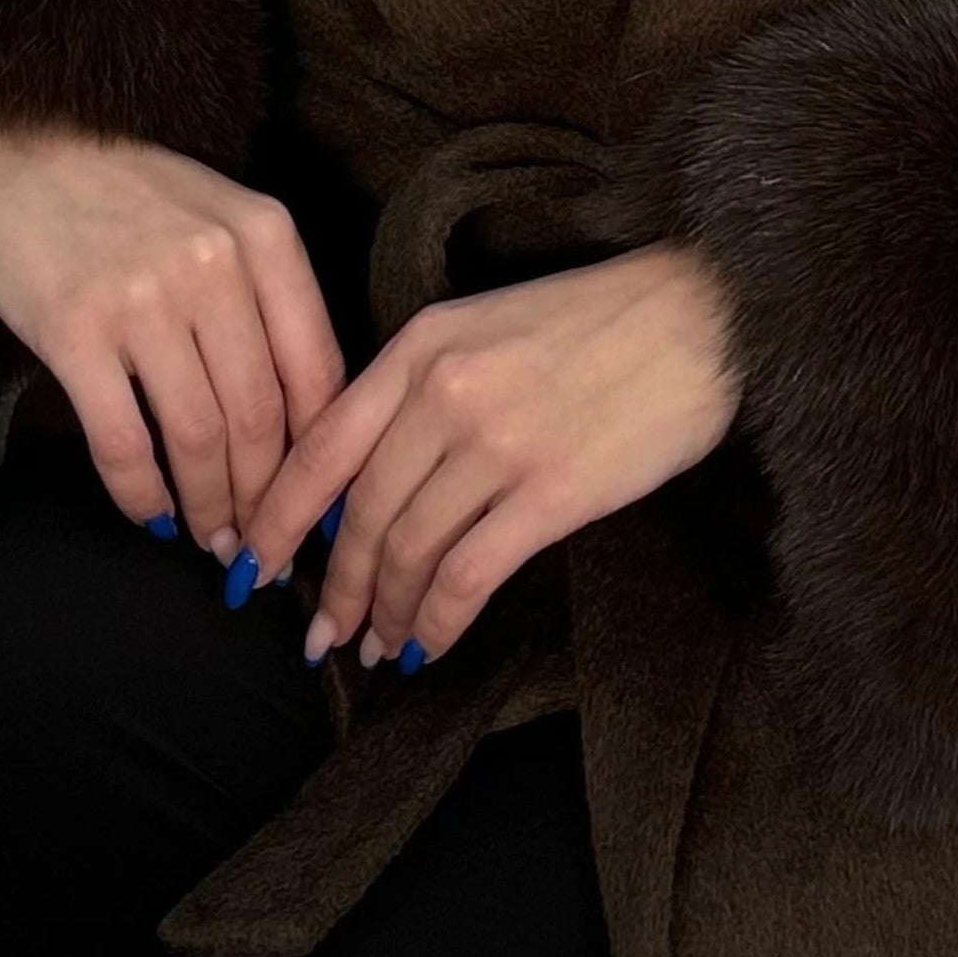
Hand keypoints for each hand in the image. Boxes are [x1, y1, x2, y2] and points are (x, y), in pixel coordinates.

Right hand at [0, 93, 346, 552]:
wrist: (12, 144)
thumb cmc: (126, 193)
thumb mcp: (220, 218)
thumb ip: (268, 302)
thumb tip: (306, 423)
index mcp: (266, 237)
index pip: (319, 373)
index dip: (323, 458)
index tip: (318, 507)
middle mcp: (214, 265)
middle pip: (262, 417)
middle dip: (266, 500)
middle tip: (263, 547)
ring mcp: (142, 297)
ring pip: (199, 437)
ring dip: (210, 506)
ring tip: (213, 540)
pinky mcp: (72, 328)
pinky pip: (121, 438)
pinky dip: (142, 492)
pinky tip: (151, 514)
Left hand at [232, 242, 742, 671]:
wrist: (704, 311)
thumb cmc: (599, 321)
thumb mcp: (486, 326)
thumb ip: (422, 389)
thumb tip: (371, 485)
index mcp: (419, 347)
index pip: (321, 447)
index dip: (278, 519)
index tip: (253, 567)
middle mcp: (443, 391)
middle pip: (362, 512)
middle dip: (336, 587)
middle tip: (321, 633)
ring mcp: (497, 442)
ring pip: (410, 550)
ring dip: (387, 611)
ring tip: (380, 646)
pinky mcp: (553, 491)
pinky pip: (470, 573)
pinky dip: (440, 620)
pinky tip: (430, 644)